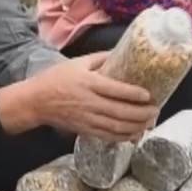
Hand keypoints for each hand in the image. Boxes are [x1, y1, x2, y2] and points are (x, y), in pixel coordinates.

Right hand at [27, 54, 156, 141]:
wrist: (36, 101)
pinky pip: (107, 136)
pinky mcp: (85, 130)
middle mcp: (90, 103)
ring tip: (150, 123)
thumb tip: (121, 53)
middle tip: (156, 111)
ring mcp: (87, 119)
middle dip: (141, 114)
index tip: (148, 95)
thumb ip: (100, 58)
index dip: (134, 94)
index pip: (116, 90)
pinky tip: (134, 135)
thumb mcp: (77, 63)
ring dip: (136, 127)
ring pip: (116, 127)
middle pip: (120, 112)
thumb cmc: (56, 79)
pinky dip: (123, 137)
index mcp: (89, 83)